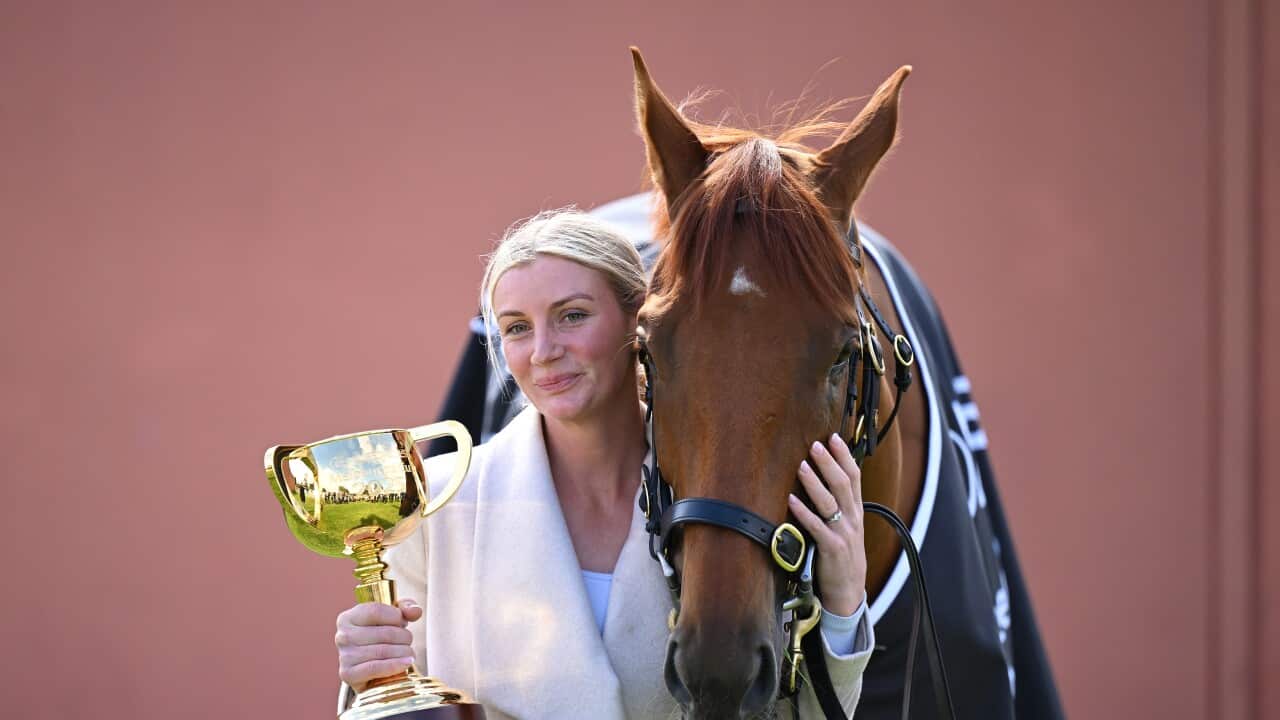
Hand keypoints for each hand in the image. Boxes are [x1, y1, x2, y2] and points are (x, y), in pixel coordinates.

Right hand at [335, 598, 421, 692]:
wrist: (370, 672)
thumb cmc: (380, 640)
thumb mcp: (392, 618)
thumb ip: (405, 608)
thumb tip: (415, 611)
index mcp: (348, 617)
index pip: (376, 611)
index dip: (396, 616)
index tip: (402, 623)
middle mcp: (342, 636)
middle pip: (384, 633)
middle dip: (404, 637)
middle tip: (408, 642)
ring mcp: (344, 656)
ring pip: (383, 651)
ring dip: (404, 652)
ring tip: (409, 653)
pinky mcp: (348, 674)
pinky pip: (375, 668)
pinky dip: (395, 665)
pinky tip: (406, 663)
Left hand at [787, 434, 866, 616]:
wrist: (848, 590)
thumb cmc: (842, 556)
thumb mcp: (847, 527)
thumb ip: (840, 505)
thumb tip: (825, 478)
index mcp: (856, 511)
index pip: (854, 477)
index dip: (844, 456)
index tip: (834, 438)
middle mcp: (852, 519)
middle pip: (843, 484)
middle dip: (829, 463)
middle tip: (816, 445)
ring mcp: (843, 533)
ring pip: (830, 502)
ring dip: (814, 482)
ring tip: (801, 465)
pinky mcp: (831, 548)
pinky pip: (816, 527)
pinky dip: (803, 512)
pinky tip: (791, 500)